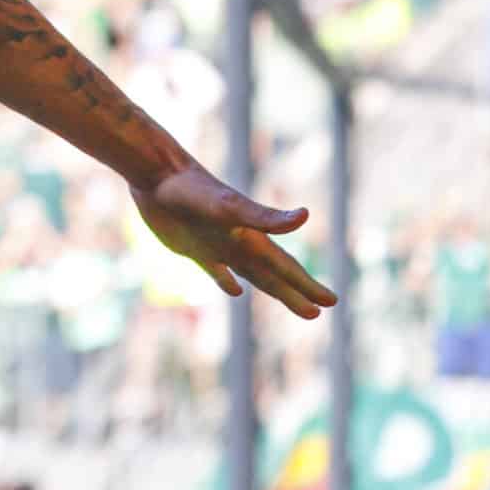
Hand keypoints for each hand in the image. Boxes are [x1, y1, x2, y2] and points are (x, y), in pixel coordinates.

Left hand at [132, 163, 337, 318]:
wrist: (157, 176)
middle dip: (296, 294)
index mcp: (252, 238)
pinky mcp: (193, 249)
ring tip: (292, 304)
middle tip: (318, 313)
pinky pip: (216, 271)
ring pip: (251, 275)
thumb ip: (265, 217)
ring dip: (272, 290)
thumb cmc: (194, 191)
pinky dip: (227, 282)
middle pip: (273, 275)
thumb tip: (306, 216)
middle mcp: (239, 243)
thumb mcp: (230, 207)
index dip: (307, 285)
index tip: (332, 302)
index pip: (286, 267)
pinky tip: (234, 290)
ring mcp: (217, 246)